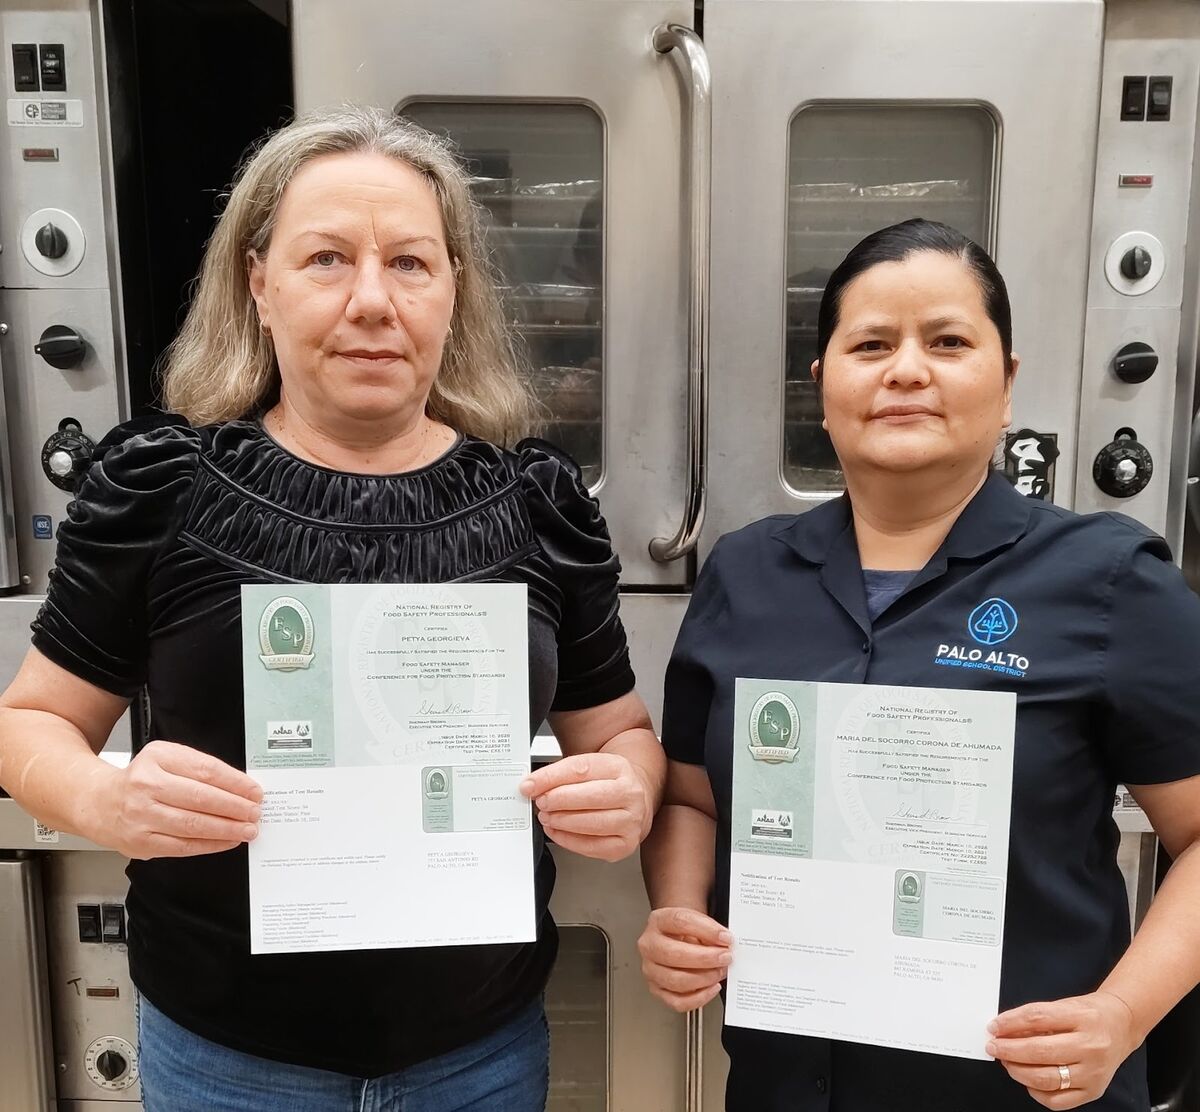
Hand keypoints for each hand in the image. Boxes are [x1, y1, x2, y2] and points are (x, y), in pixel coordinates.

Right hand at [86, 740, 262, 859]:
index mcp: (158, 758)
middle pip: (201, 797)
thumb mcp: (166, 758)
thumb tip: (239, 787)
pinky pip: (182, 846)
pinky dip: (210, 844)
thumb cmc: (140, 779)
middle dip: (235, 807)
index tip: (254, 791)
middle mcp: (146, 785)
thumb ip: (199, 768)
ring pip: (193, 824)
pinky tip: (226, 840)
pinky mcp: (140, 842)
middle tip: (254, 812)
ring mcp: (141, 815)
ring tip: (247, 829)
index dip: (236, 783)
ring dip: (226, 828)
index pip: (206, 769)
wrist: (97, 802)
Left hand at [519, 753, 651, 861]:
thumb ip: (559, 775)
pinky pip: (592, 846)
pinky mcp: (625, 844)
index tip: (531, 785)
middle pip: (590, 796)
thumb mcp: (587, 768)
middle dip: (558, 800)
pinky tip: (557, 831)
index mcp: (619, 768)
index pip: (581, 769)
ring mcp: (631, 820)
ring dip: (562, 822)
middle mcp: (630, 793)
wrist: (633, 798)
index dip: (551, 778)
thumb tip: (531, 786)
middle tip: (541, 802)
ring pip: (592, 823)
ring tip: (547, 817)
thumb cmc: (607, 783)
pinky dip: (568, 840)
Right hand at [638, 906, 731, 1011]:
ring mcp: (651, 970)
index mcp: (658, 921)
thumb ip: (709, 929)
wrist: (674, 937)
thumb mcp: (696, 920)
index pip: (680, 922)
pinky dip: (699, 998)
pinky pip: (678, 1001)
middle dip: (705, 958)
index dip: (706, 930)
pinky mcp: (657, 990)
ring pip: (676, 980)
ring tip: (719, 971)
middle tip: (725, 957)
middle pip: (674, 954)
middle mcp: (649, 945)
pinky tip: (711, 987)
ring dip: (704, 978)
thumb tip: (724, 943)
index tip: (725, 937)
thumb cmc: (685, 929)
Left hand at [987, 991, 1138, 1107]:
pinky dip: (1036, 1092)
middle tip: (993, 1047)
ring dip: (1018, 1071)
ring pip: (1046, 1078)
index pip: (1037, 1018)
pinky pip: (1058, 1100)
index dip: (1009, 1023)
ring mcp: (1093, 1072)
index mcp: (1082, 1017)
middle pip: (1040, 1051)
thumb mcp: (1063, 1006)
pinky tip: (1028, 1080)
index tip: (993, 1027)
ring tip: (1007, 1062)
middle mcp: (1090, 1046)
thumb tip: (1003, 1030)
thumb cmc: (1088, 1015)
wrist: (1121, 1026)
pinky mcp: (1093, 1091)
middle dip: (1009, 1050)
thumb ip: (1035, 1018)